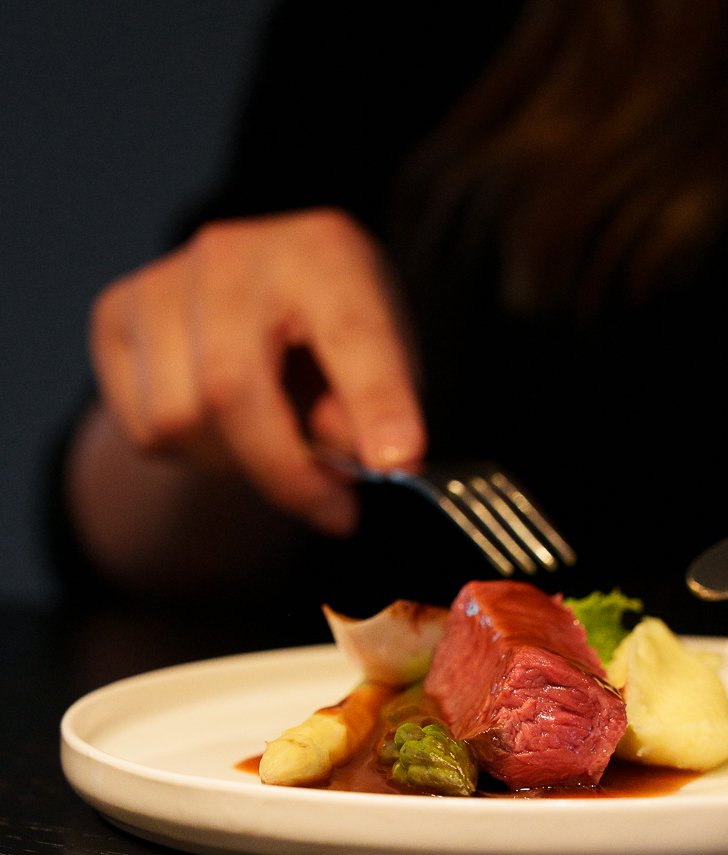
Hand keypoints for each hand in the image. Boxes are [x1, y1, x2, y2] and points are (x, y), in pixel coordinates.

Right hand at [89, 208, 426, 535]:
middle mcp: (235, 252)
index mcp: (325, 254)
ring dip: (234, 464)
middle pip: (232, 389)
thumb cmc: (335, 344)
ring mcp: (165, 279)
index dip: (377, 403)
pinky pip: (145, 429)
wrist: (259, 308)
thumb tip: (360, 457)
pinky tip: (224, 427)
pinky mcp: (115, 314)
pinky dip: (190, 455)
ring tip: (272, 445)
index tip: (398, 461)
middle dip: (285, 475)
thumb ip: (375, 410)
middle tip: (335, 515)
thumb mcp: (386, 368)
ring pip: (180, 420)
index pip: (351, 335)